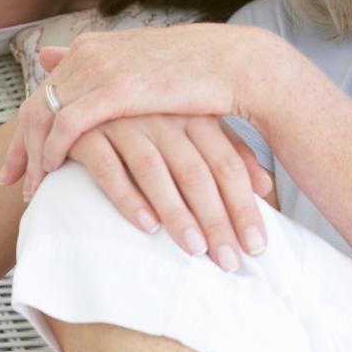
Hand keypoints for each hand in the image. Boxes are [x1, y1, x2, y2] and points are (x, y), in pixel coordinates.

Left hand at [0, 23, 280, 207]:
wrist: (233, 62)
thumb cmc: (197, 69)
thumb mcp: (147, 68)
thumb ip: (110, 71)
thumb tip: (86, 75)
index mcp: (96, 46)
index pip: (45, 89)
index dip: (27, 128)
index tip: (17, 162)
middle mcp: (90, 53)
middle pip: (35, 104)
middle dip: (19, 147)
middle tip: (7, 182)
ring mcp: (100, 68)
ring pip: (45, 116)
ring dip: (34, 158)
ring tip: (31, 192)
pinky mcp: (115, 88)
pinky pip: (67, 125)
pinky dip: (54, 151)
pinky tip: (53, 174)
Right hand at [68, 114, 270, 268]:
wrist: (85, 90)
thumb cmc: (149, 114)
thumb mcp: (192, 123)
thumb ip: (227, 150)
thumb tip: (266, 187)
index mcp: (192, 113)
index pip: (226, 162)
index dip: (243, 205)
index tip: (256, 246)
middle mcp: (161, 115)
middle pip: (196, 171)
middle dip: (216, 219)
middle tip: (230, 261)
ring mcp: (124, 122)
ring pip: (155, 171)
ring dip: (177, 214)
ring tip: (195, 250)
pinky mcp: (86, 133)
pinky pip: (107, 167)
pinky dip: (128, 198)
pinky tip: (146, 227)